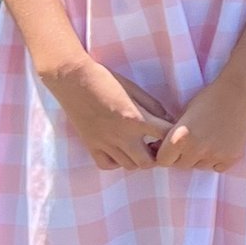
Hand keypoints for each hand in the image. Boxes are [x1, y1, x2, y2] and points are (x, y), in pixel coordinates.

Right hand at [41, 52, 170, 170]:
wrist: (73, 79)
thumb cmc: (106, 79)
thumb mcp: (134, 89)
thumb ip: (153, 106)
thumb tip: (168, 120)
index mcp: (136, 119)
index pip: (165, 136)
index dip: (172, 136)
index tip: (170, 133)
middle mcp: (122, 136)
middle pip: (148, 162)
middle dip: (156, 156)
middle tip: (155, 145)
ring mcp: (105, 143)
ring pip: (129, 166)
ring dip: (137, 159)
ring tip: (138, 147)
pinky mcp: (91, 145)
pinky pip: (107, 165)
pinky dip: (116, 161)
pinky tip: (118, 150)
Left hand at [155, 71, 245, 171]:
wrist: (240, 91)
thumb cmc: (210, 97)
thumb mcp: (185, 113)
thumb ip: (175, 133)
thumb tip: (163, 148)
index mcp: (179, 138)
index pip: (163, 160)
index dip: (166, 153)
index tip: (170, 148)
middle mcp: (196, 150)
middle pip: (181, 165)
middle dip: (183, 156)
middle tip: (193, 140)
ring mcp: (215, 155)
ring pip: (200, 166)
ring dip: (200, 157)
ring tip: (209, 138)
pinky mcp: (232, 157)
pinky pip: (217, 167)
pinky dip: (217, 159)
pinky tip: (221, 143)